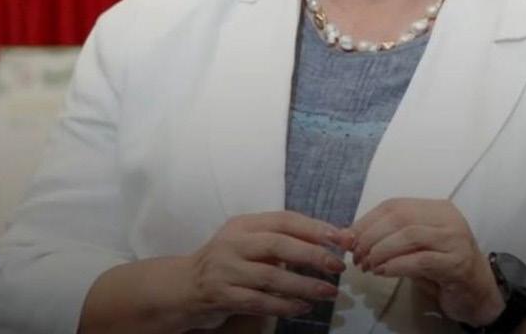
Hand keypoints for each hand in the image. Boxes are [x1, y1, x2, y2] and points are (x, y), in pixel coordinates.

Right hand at [179, 211, 354, 329]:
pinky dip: (284, 305)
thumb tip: (331, 239)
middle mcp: (233, 242)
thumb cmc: (228, 262)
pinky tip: (303, 307)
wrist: (184, 286)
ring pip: (271, 276)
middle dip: (313, 255)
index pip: (284, 220)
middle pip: (279, 245)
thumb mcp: (249, 242)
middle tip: (338, 266)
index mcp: (244, 224)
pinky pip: (259, 301)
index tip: (342, 238)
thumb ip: (282, 239)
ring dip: (304, 285)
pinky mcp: (221, 295)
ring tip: (328, 291)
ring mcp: (225, 269)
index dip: (315, 228)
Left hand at [349, 198, 504, 327]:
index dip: (367, 220)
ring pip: (409, 235)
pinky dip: (396, 265)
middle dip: (371, 236)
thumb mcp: (414, 248)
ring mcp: (455, 239)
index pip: (394, 205)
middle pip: (400, 217)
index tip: (348, 238)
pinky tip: (383, 272)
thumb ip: (389, 239)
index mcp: (437, 208)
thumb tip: (350, 236)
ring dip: (381, 251)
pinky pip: (420, 259)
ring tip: (368, 266)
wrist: (478, 292)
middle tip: (357, 256)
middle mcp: (448, 218)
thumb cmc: (443, 268)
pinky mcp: (457, 263)